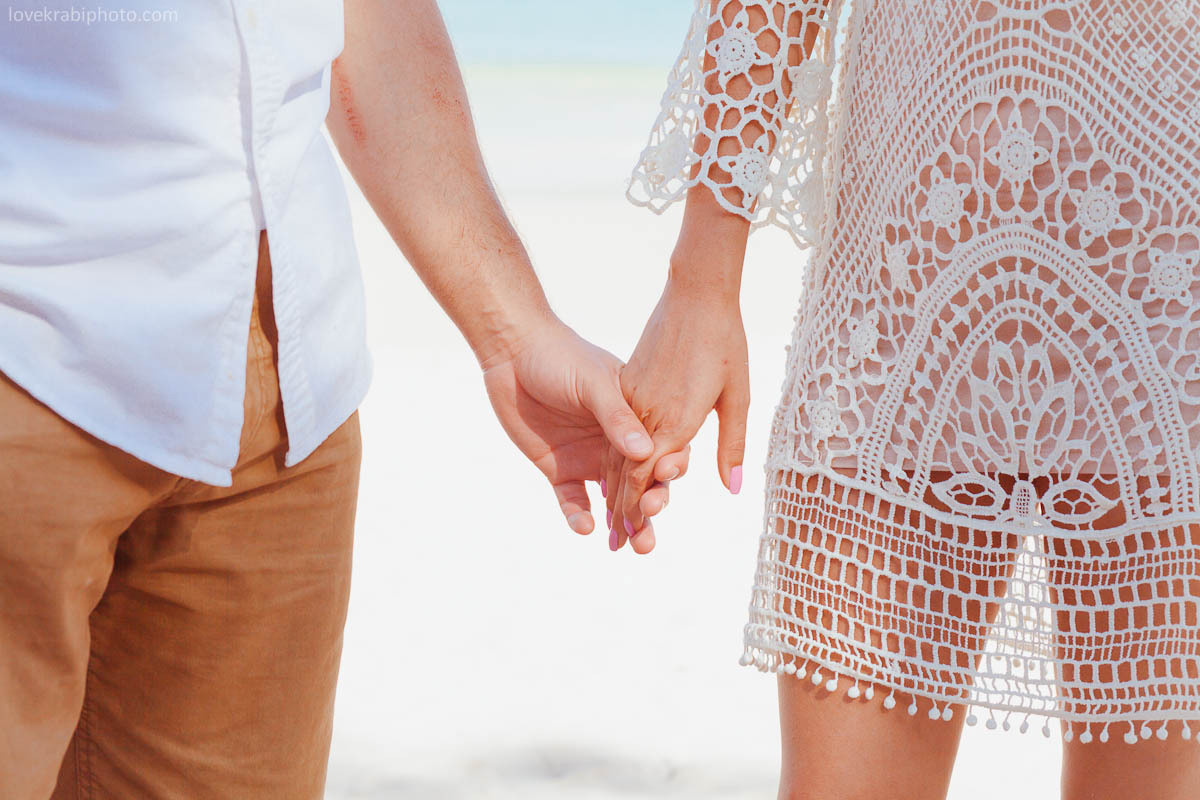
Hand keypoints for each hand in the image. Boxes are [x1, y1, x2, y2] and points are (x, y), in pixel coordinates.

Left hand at [479, 315, 663, 537]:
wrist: (514, 353)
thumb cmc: (562, 357)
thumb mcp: (593, 382)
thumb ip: (617, 416)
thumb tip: (645, 452)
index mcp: (638, 419)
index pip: (662, 451)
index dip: (668, 470)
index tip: (666, 483)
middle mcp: (619, 444)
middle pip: (643, 484)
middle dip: (650, 511)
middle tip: (650, 533)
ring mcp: (590, 459)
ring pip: (614, 501)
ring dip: (623, 525)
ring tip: (630, 547)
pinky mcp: (559, 470)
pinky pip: (574, 501)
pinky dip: (579, 516)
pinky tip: (585, 528)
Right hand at [605, 279, 749, 553]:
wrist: (696, 293)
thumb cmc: (725, 343)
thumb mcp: (738, 396)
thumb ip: (731, 445)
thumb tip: (732, 488)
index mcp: (675, 420)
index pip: (645, 477)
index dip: (636, 508)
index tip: (629, 535)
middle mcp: (648, 413)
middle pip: (626, 471)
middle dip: (621, 510)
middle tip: (618, 542)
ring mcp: (634, 396)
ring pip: (617, 451)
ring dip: (612, 487)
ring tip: (609, 518)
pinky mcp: (628, 382)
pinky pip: (615, 427)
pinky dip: (611, 454)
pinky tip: (608, 469)